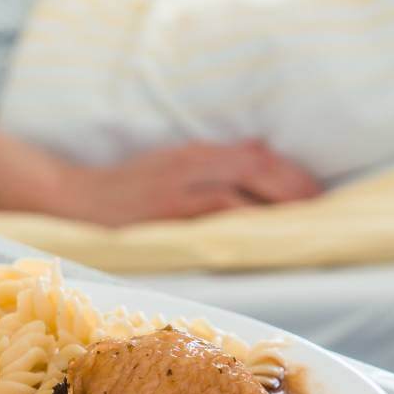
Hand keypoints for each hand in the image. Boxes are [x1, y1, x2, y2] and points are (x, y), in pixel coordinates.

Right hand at [54, 140, 321, 224]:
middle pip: (255, 170)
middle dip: (291, 189)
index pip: (254, 154)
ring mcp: (177, 195)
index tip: (313, 190)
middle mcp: (190, 168)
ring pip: (237, 198)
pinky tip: (258, 239)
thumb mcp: (172, 162)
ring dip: (271, 211)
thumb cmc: (125, 187)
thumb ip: (214, 163)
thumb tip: (257, 158)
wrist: (75, 201)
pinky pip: (212, 224)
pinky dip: (239, 228)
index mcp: (193, 154)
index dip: (289, 171)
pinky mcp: (165, 220)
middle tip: (318, 209)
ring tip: (298, 226)